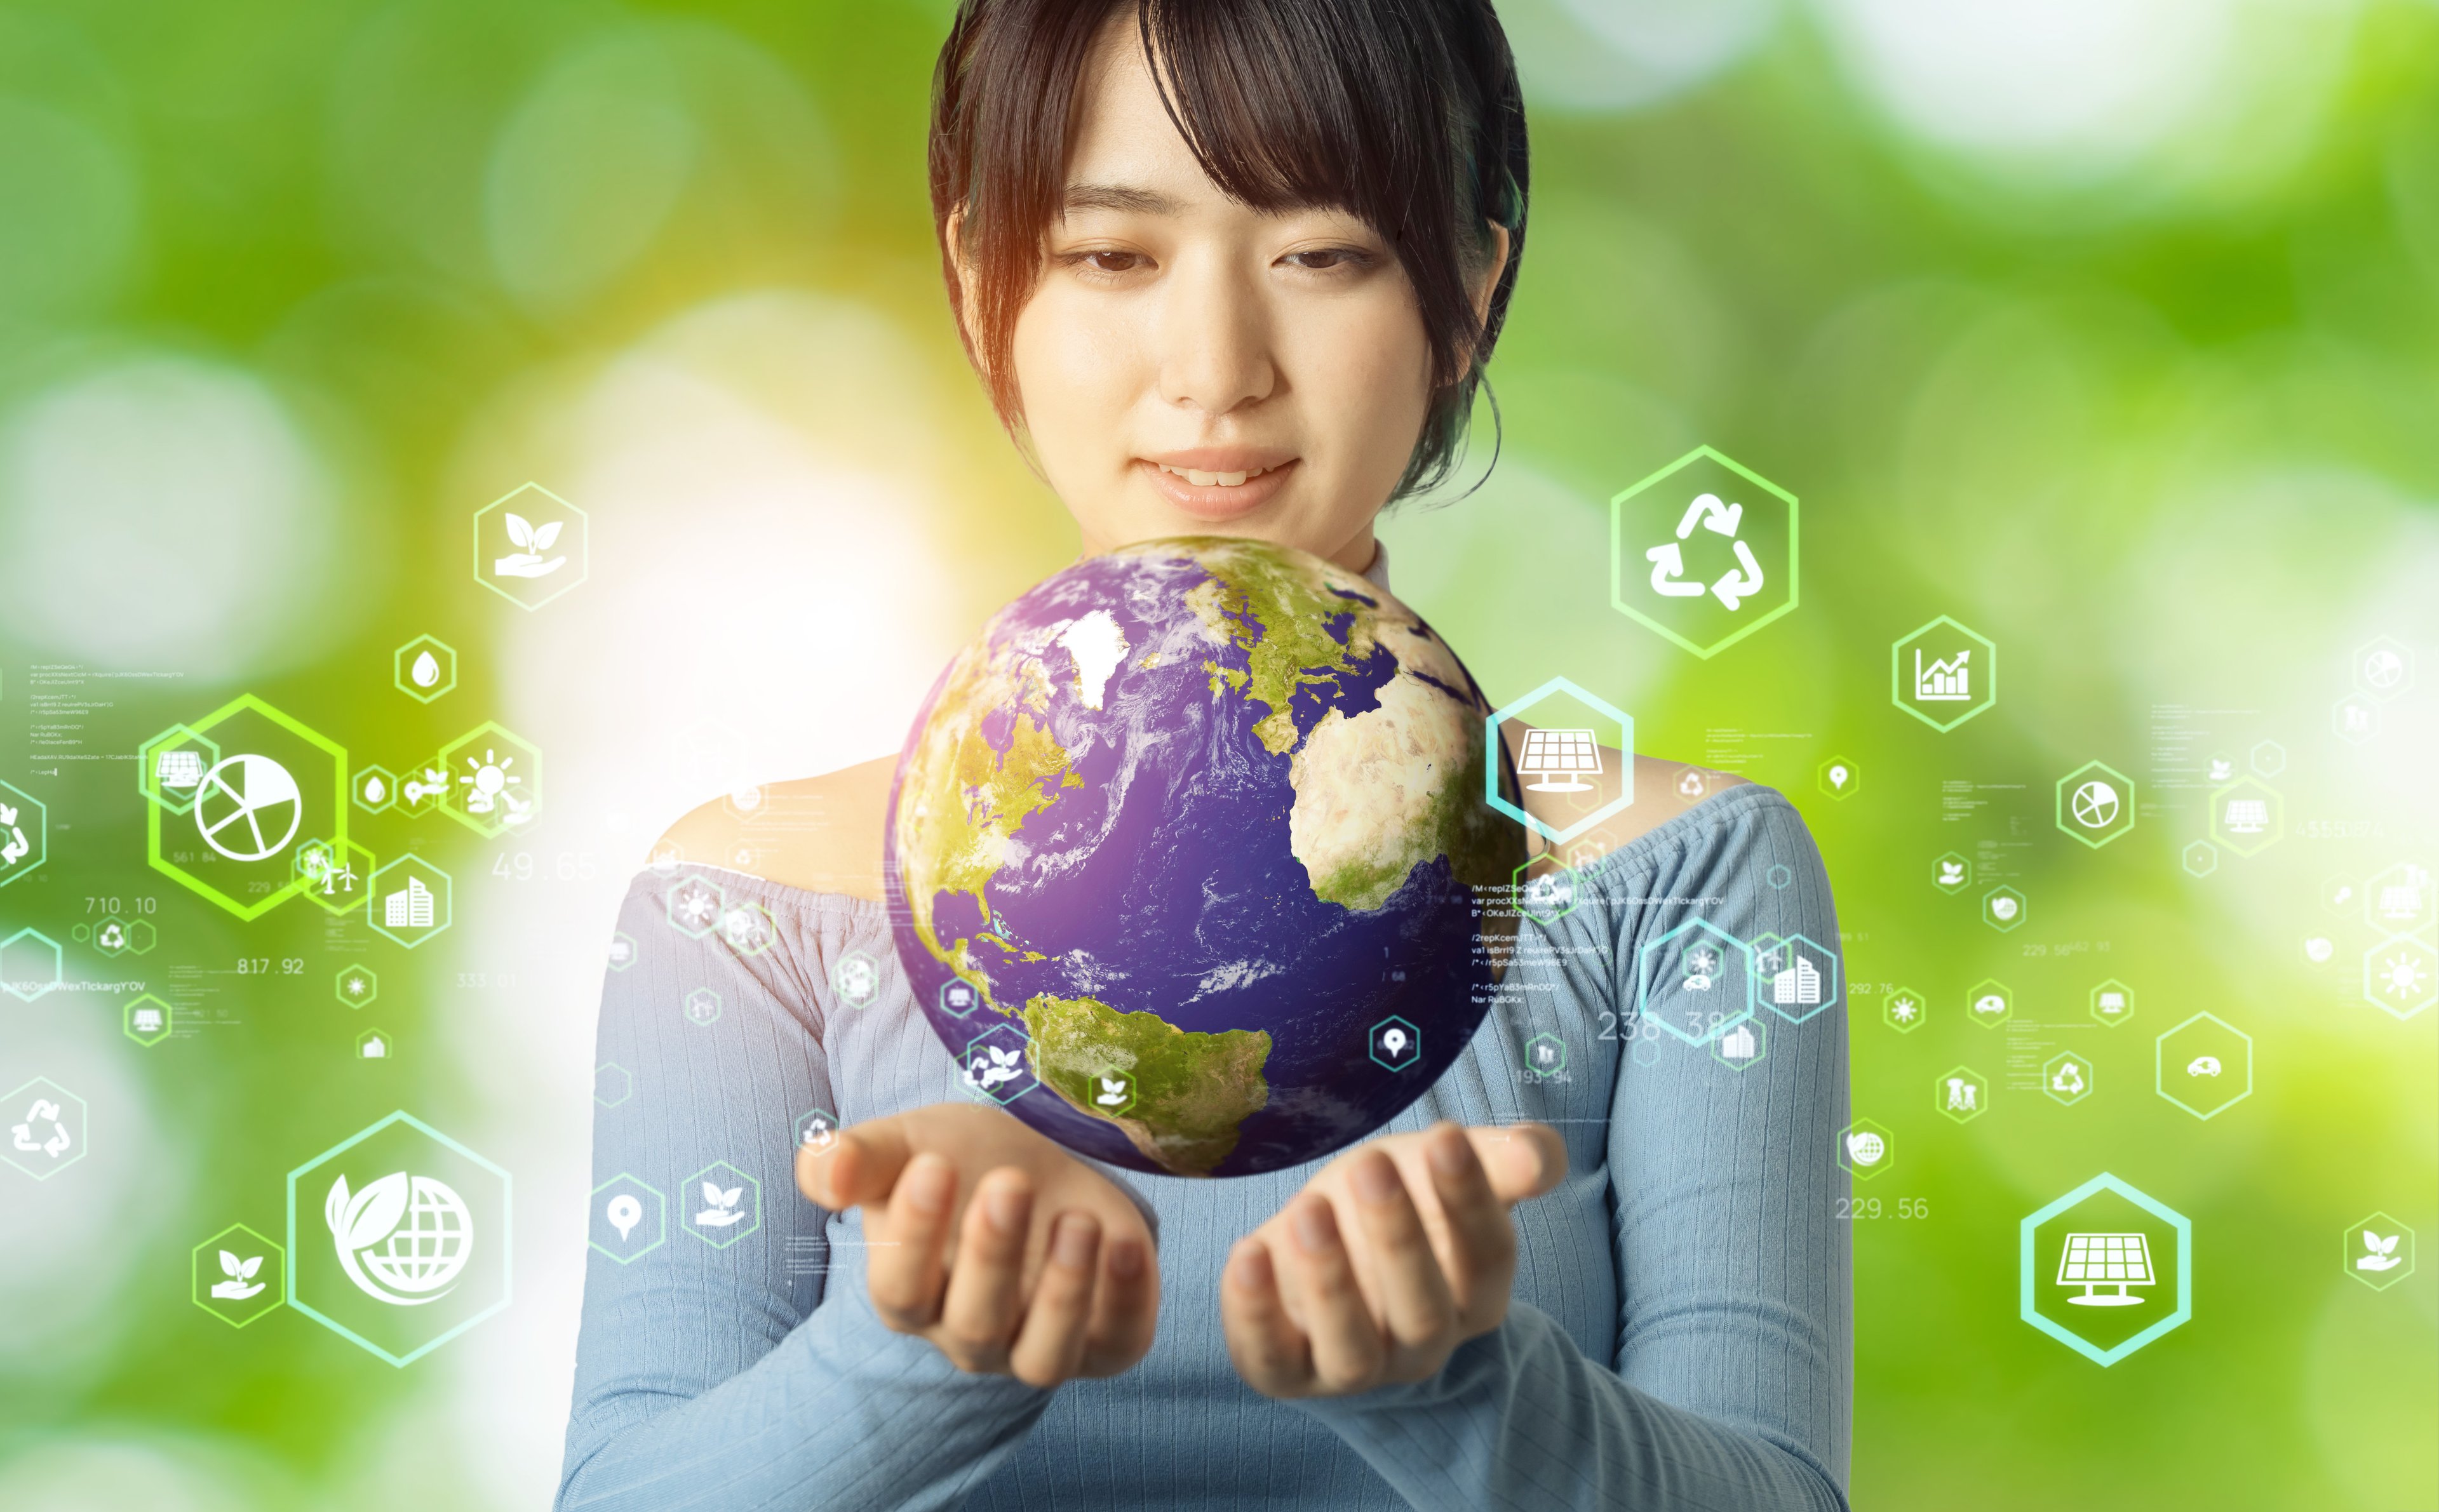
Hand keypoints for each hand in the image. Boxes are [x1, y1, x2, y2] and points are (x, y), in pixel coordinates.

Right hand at [796, 1101, 1158, 1386]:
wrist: (1045, 1168)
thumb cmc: (964, 1161)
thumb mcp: (909, 1144)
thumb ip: (855, 1158)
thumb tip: (825, 1174)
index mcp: (912, 1295)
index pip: (900, 1292)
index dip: (914, 1236)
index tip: (934, 1164)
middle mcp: (971, 1335)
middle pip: (974, 1324)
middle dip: (992, 1255)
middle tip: (1009, 1181)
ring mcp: (1041, 1344)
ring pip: (1042, 1357)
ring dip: (1063, 1294)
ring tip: (1076, 1219)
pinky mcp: (1108, 1339)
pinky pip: (1118, 1341)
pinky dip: (1126, 1300)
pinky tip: (1127, 1244)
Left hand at [1221, 1120, 1564, 1398]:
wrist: (1321, 1256)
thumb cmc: (1393, 1205)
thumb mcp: (1440, 1170)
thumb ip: (1500, 1159)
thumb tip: (1537, 1155)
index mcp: (1473, 1297)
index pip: (1488, 1257)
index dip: (1471, 1200)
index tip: (1446, 1138)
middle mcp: (1420, 1345)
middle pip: (1424, 1309)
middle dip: (1399, 1238)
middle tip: (1370, 1165)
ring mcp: (1351, 1367)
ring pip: (1351, 1346)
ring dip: (1330, 1281)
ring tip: (1308, 1208)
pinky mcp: (1282, 1371)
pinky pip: (1271, 1358)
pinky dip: (1255, 1313)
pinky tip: (1247, 1253)